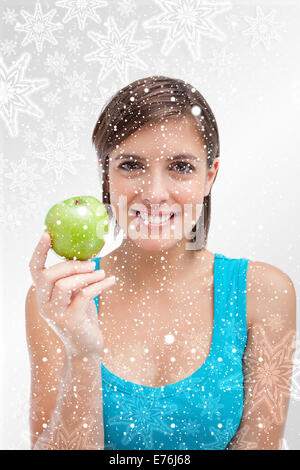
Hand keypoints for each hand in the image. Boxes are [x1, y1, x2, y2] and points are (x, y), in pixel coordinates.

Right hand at [29, 232, 114, 356]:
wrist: (86, 347)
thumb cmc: (82, 317)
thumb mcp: (75, 295)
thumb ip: (74, 279)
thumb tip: (87, 256)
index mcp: (44, 295)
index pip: (34, 270)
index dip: (39, 251)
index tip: (47, 234)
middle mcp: (45, 304)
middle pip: (48, 275)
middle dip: (70, 265)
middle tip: (91, 263)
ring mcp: (56, 314)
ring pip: (63, 285)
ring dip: (86, 276)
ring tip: (101, 273)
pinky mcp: (71, 321)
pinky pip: (84, 296)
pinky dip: (99, 285)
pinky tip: (111, 280)